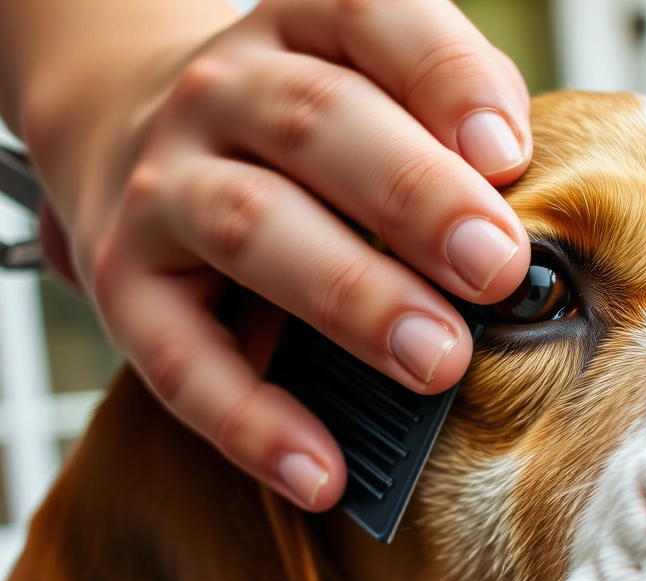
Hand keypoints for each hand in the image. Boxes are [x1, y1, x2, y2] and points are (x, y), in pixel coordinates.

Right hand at [0, 0, 534, 508]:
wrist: (121, 131)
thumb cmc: (297, 135)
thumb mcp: (369, 87)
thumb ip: (453, 117)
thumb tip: (525, 194)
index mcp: (297, 28)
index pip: (369, 18)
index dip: (442, 79)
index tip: (508, 152)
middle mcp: (220, 92)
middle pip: (316, 125)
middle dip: (415, 197)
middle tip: (495, 269)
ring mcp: (163, 187)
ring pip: (251, 227)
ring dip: (352, 297)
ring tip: (437, 361)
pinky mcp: (127, 288)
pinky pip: (184, 364)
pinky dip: (255, 423)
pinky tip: (324, 470)